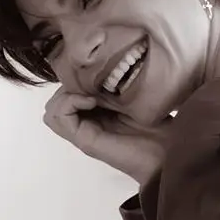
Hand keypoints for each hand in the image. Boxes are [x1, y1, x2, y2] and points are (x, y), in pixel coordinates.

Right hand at [43, 86, 175, 184]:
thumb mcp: (128, 96)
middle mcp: (84, 124)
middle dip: (68, 86)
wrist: (167, 150)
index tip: (95, 73)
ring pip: (51, 111)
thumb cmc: (155, 124)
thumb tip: (88, 69)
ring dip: (66, 95)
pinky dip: (69, 103)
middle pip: (55, 101)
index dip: (74, 79)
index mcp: (93, 114)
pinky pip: (58, 118)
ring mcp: (82, 133)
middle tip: (92, 85)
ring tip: (91, 95)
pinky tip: (92, 101)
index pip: (65, 91)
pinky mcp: (85, 140)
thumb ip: (108, 87)